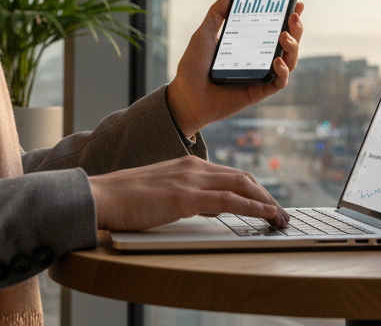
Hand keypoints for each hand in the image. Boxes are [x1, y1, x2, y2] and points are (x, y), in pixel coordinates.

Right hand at [89, 156, 288, 230]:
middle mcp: (193, 167)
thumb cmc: (124, 199)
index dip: (252, 189)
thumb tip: (205, 208)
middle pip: (242, 178)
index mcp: (187, 164)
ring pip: (241, 186)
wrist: (99, 196)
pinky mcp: (186, 197)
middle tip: (280, 212)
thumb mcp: (160, 192)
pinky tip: (266, 215)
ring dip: (266, 202)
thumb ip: (184, 195)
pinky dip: (253, 207)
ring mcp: (191, 180)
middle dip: (265, 195)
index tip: (266, 202)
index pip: (229, 175)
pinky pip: (229, 201)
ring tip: (281, 217)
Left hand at [167, 0, 304, 136]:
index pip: (274, 27)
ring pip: (289, 61)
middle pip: (287, 42)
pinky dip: (283, 72)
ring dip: (293, 47)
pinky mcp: (259, 91)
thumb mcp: (204, 34)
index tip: (296, 2)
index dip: (288, 16)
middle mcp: (259, 58)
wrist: (186, 96)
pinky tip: (277, 62)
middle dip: (296, 28)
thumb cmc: (193, 66)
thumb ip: (216, 14)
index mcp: (250, 43)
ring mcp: (261, 75)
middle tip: (294, 16)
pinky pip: (279, 82)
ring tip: (285, 35)